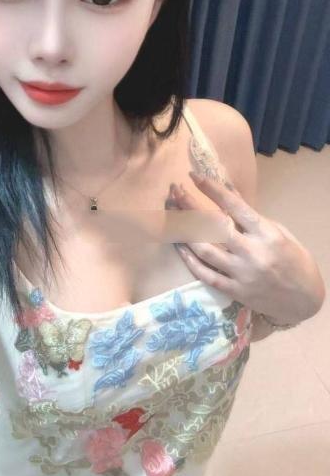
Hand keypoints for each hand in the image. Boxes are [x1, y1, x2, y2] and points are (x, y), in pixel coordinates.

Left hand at [169, 171, 322, 323]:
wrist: (304, 300)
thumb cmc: (294, 259)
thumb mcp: (279, 231)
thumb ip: (251, 215)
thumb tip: (228, 191)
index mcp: (266, 233)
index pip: (234, 206)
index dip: (212, 189)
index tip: (194, 175)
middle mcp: (252, 252)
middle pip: (213, 226)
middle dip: (190, 206)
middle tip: (174, 191)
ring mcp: (241, 274)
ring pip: (204, 250)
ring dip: (184, 230)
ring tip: (172, 213)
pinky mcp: (234, 291)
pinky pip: (205, 274)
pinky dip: (189, 259)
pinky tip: (178, 244)